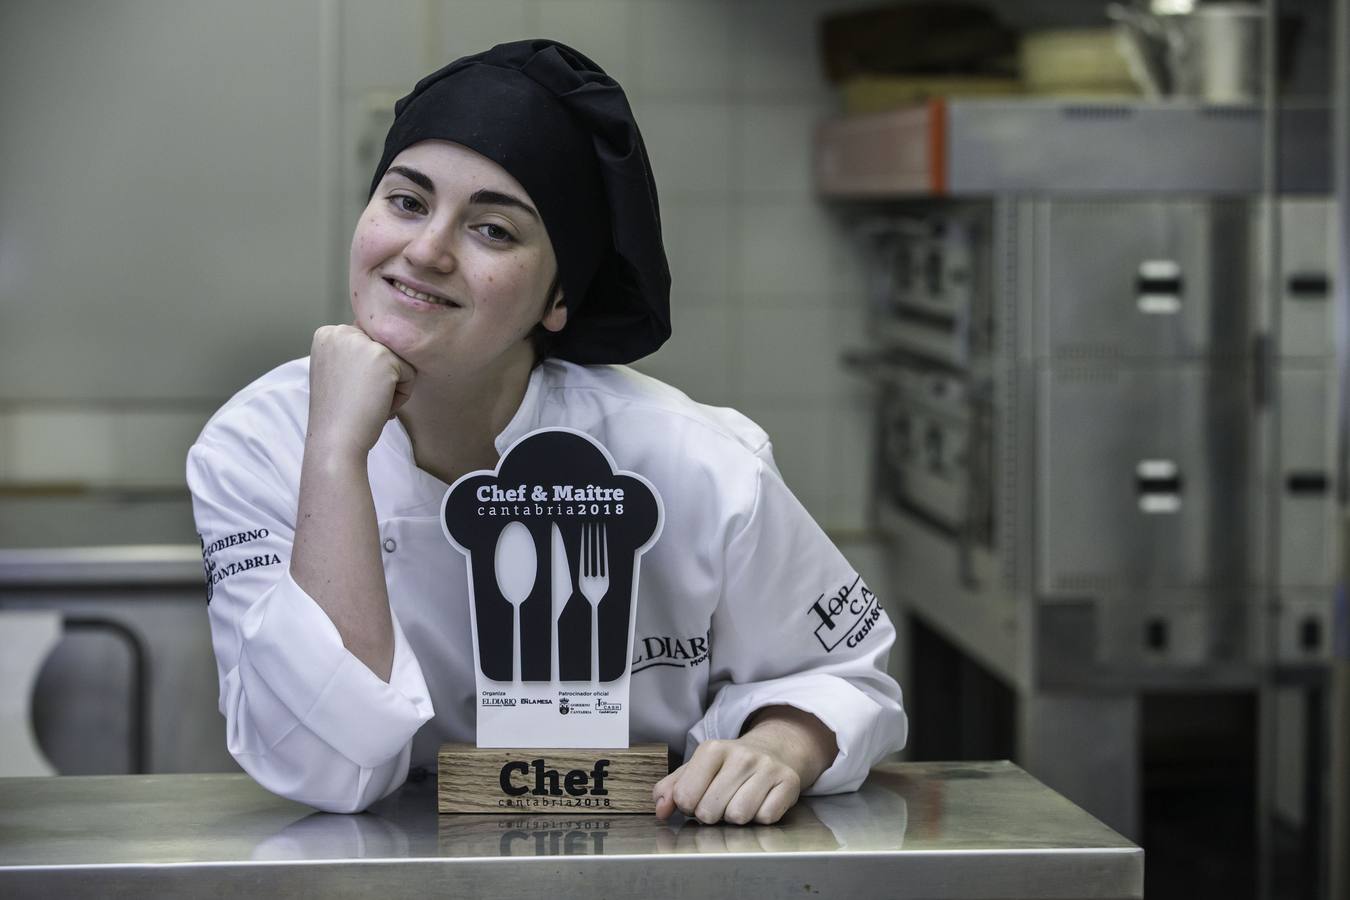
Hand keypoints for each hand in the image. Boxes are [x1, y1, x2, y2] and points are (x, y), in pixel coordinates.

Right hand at [306, 324, 415, 460]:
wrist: (335, 440)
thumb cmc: (338, 415)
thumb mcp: (336, 373)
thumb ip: (353, 355)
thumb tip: (384, 351)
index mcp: (326, 335)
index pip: (367, 345)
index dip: (364, 375)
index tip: (349, 393)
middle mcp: (340, 332)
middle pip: (383, 351)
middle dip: (379, 380)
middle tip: (359, 400)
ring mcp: (362, 342)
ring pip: (397, 362)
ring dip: (390, 388)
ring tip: (368, 404)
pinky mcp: (384, 357)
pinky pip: (410, 374)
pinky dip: (401, 396)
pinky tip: (379, 407)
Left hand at [653, 707, 837, 825]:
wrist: (774, 749)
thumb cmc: (729, 765)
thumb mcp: (696, 768)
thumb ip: (671, 789)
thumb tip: (661, 809)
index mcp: (712, 749)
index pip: (685, 797)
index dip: (688, 806)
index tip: (698, 797)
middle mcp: (741, 755)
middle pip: (710, 811)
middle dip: (711, 814)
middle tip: (720, 801)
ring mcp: (767, 768)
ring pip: (738, 816)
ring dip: (735, 818)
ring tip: (739, 802)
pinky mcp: (789, 782)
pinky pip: (765, 818)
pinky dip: (760, 817)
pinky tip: (760, 802)